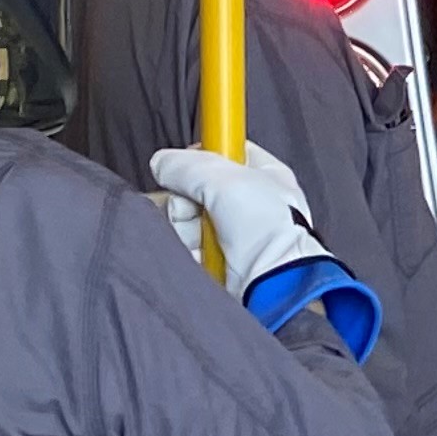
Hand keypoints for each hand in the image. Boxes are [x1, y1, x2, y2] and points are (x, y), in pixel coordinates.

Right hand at [151, 143, 324, 295]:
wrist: (274, 284)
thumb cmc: (270, 231)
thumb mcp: (225, 180)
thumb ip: (187, 165)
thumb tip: (162, 164)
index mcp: (266, 175)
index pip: (227, 151)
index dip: (203, 155)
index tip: (188, 164)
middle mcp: (251, 202)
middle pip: (196, 187)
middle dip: (186, 199)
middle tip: (197, 208)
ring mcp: (234, 232)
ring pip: (186, 217)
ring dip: (184, 227)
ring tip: (201, 238)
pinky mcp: (219, 258)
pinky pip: (186, 244)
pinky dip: (186, 249)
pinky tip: (199, 254)